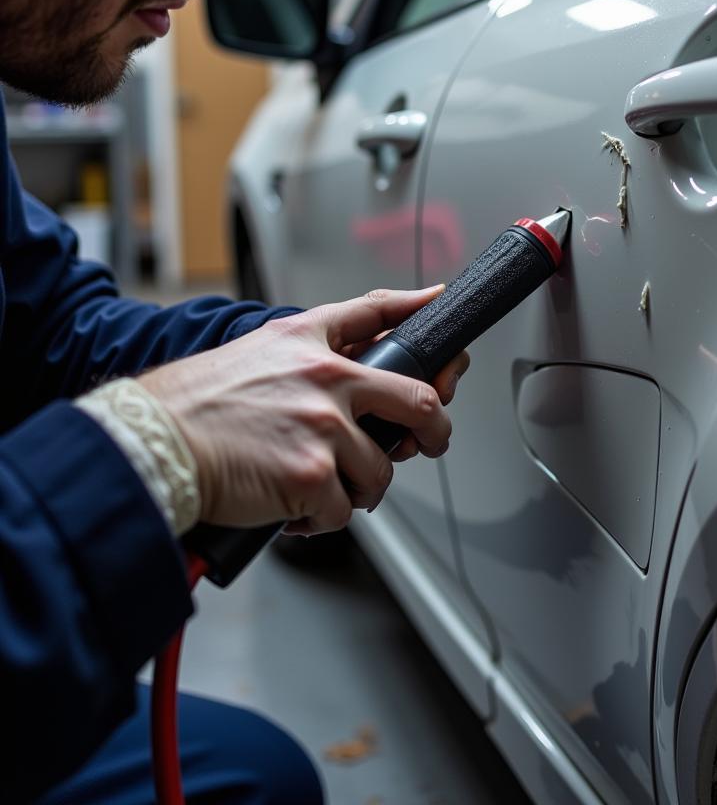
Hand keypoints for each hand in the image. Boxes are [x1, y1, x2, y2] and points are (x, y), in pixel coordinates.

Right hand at [137, 287, 469, 534]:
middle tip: (426, 444)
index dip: (421, 315)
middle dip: (435, 432)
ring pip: (380, 470)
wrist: (154, 440)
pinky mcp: (311, 476)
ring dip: (360, 488)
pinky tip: (296, 509)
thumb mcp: (262, 346)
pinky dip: (323, 519)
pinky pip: (343, 511)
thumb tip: (358, 337)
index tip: (445, 331)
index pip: (379, 314)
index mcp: (313, 345)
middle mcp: (328, 381)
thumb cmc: (199, 400)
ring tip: (322, 486)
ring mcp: (323, 429)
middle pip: (419, 403)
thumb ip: (317, 338)